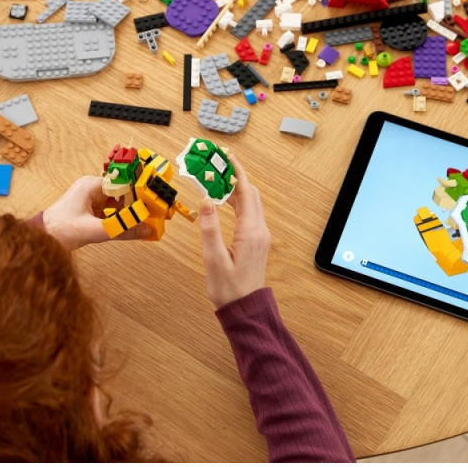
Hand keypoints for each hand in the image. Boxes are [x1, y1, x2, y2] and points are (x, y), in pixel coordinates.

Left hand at [42, 176, 152, 250]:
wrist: (40, 240)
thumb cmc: (59, 230)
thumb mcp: (94, 231)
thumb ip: (121, 230)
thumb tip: (143, 230)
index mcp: (91, 186)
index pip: (122, 184)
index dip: (138, 192)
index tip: (152, 200)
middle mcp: (92, 189)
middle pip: (121, 193)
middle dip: (136, 203)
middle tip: (152, 212)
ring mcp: (91, 199)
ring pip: (117, 203)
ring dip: (129, 211)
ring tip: (145, 219)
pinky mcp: (90, 210)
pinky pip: (110, 211)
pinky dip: (120, 218)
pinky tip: (130, 226)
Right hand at [199, 154, 270, 308]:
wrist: (245, 309)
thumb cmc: (228, 289)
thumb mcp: (214, 259)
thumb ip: (210, 228)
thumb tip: (206, 200)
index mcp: (251, 232)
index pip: (246, 192)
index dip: (237, 172)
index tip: (228, 157)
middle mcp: (259, 231)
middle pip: (251, 194)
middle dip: (237, 177)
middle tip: (220, 165)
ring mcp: (260, 236)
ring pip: (251, 204)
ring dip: (238, 190)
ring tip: (220, 179)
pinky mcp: (257, 242)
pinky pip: (250, 214)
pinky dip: (239, 202)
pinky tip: (226, 202)